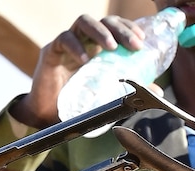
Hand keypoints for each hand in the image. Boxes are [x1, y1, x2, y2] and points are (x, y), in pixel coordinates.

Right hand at [21, 13, 139, 123]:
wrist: (44, 117)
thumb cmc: (73, 103)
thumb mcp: (104, 95)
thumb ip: (128, 90)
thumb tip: (157, 93)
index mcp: (96, 45)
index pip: (115, 26)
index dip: (129, 28)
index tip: (141, 41)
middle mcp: (82, 39)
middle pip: (104, 21)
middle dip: (121, 29)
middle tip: (134, 45)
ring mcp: (66, 43)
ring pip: (84, 22)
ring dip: (100, 32)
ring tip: (111, 47)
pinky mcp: (50, 52)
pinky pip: (63, 40)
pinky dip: (75, 47)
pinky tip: (84, 60)